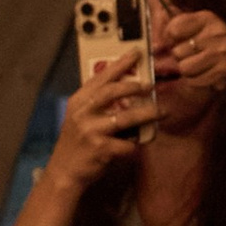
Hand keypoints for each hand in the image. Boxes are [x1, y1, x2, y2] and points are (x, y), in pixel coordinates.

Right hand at [50, 60, 150, 183]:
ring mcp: (91, 131)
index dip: (120, 64)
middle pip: (112, 92)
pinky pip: (127, 144)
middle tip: (151, 85)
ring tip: (161, 111)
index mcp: (78, 101)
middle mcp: (82, 113)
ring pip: (125, 117)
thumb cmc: (76, 143)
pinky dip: (136, 144)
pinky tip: (140, 143)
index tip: (137, 52)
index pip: (101, 77)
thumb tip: (126, 89)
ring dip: (147, 114)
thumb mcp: (80, 118)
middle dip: (135, 86)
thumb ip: (96, 103)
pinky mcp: (100, 149)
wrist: (64, 172)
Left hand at [153, 4, 225, 100]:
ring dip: (188, 71)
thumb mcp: (195, 30)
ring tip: (200, 65)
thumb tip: (154, 47)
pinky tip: (206, 74)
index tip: (177, 41)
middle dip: (180, 58)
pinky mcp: (225, 70)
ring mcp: (223, 51)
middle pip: (177, 51)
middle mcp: (218, 32)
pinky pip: (194, 80)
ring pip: (184, 67)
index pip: (173, 29)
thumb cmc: (209, 48)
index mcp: (208, 18)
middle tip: (194, 56)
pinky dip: (196, 81)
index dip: (170, 39)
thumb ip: (172, 32)